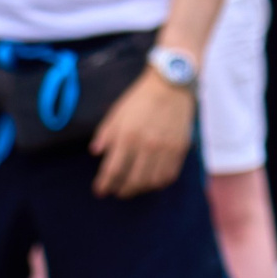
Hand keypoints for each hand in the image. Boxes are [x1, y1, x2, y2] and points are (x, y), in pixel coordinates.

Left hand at [89, 71, 195, 197]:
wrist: (172, 85)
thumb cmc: (140, 99)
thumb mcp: (116, 113)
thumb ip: (105, 134)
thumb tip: (96, 153)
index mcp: (127, 136)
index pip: (113, 170)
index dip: (104, 184)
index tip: (99, 190)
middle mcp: (147, 145)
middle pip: (133, 181)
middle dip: (121, 190)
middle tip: (116, 192)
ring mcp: (166, 148)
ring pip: (152, 182)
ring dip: (140, 189)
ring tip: (134, 188)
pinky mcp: (180, 148)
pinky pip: (170, 174)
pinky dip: (159, 183)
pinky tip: (152, 181)